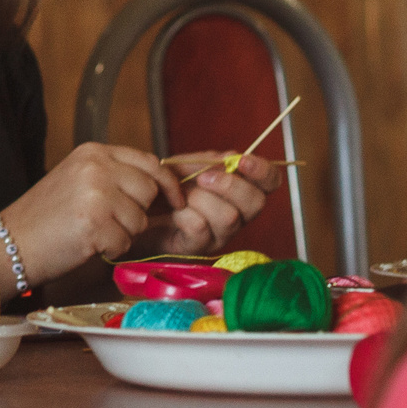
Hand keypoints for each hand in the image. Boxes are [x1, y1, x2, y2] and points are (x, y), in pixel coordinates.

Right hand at [0, 142, 190, 282]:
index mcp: (93, 152)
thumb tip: (163, 185)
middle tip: (109, 221)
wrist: (11, 242)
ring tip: (92, 231)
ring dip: (123, 233)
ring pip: (140, 219)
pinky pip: (125, 242)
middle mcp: (96, 167)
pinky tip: (86, 244)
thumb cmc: (46, 216)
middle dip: (138, 212)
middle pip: (149, 190)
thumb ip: (115, 175)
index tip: (176, 201)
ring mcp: (95, 194)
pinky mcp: (94, 224)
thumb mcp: (79, 179)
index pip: (150, 162)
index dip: (167, 184)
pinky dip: (111, 250)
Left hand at [148, 151, 279, 253]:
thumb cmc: (164, 189)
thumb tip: (231, 158)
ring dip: (200, 200)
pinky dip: (183, 214)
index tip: (242, 161)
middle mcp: (237, 215)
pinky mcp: (199, 249)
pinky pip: (201, 228)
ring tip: (180, 197)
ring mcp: (220, 235)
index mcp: (239, 191)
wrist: (136, 210)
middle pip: (256, 203)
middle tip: (202, 178)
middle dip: (229, 185)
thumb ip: (207, 161)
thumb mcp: (185, 166)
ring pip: (229, 217)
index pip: (270, 182)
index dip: (263, 171)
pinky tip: (173, 213)